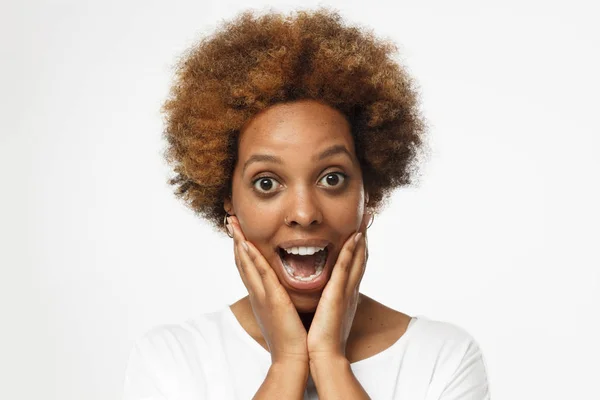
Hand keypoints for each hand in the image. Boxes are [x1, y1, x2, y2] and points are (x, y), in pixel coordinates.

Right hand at [228, 216, 308, 365]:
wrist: (293, 360)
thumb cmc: (293, 339)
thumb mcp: (284, 314)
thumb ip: (282, 300)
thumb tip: (285, 292)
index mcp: (262, 297)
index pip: (249, 268)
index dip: (242, 248)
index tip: (239, 231)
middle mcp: (258, 294)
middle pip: (242, 261)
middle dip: (236, 239)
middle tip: (230, 219)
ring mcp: (262, 295)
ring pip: (247, 263)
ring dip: (239, 242)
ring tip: (233, 223)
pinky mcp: (272, 299)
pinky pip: (259, 273)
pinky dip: (251, 257)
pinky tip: (245, 243)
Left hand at [306, 214, 369, 361]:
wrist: (322, 356)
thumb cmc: (320, 338)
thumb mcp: (325, 314)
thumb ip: (325, 300)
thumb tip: (320, 293)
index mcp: (344, 294)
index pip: (353, 266)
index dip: (358, 247)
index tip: (359, 229)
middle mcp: (349, 291)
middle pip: (360, 259)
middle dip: (364, 238)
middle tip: (368, 218)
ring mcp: (346, 292)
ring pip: (356, 260)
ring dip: (361, 240)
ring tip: (364, 220)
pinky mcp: (339, 296)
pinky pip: (346, 269)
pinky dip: (352, 252)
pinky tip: (354, 237)